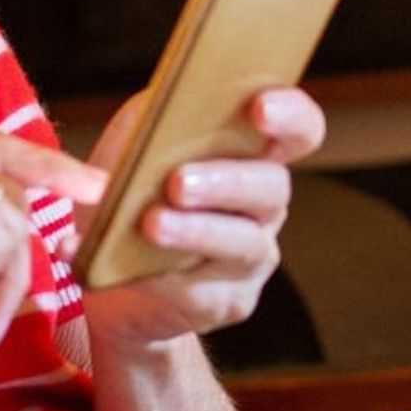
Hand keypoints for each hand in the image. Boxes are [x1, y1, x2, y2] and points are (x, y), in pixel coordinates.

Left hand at [79, 87, 322, 352]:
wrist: (114, 274)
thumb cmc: (134, 189)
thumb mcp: (137, 139)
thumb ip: (151, 119)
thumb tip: (150, 118)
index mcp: (255, 153)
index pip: (300, 128)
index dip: (290, 116)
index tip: (258, 108)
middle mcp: (264, 205)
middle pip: (272, 187)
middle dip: (227, 182)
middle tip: (178, 182)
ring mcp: (249, 257)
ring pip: (241, 244)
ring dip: (194, 232)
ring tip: (149, 223)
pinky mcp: (223, 302)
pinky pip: (194, 290)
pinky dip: (148, 275)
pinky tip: (110, 262)